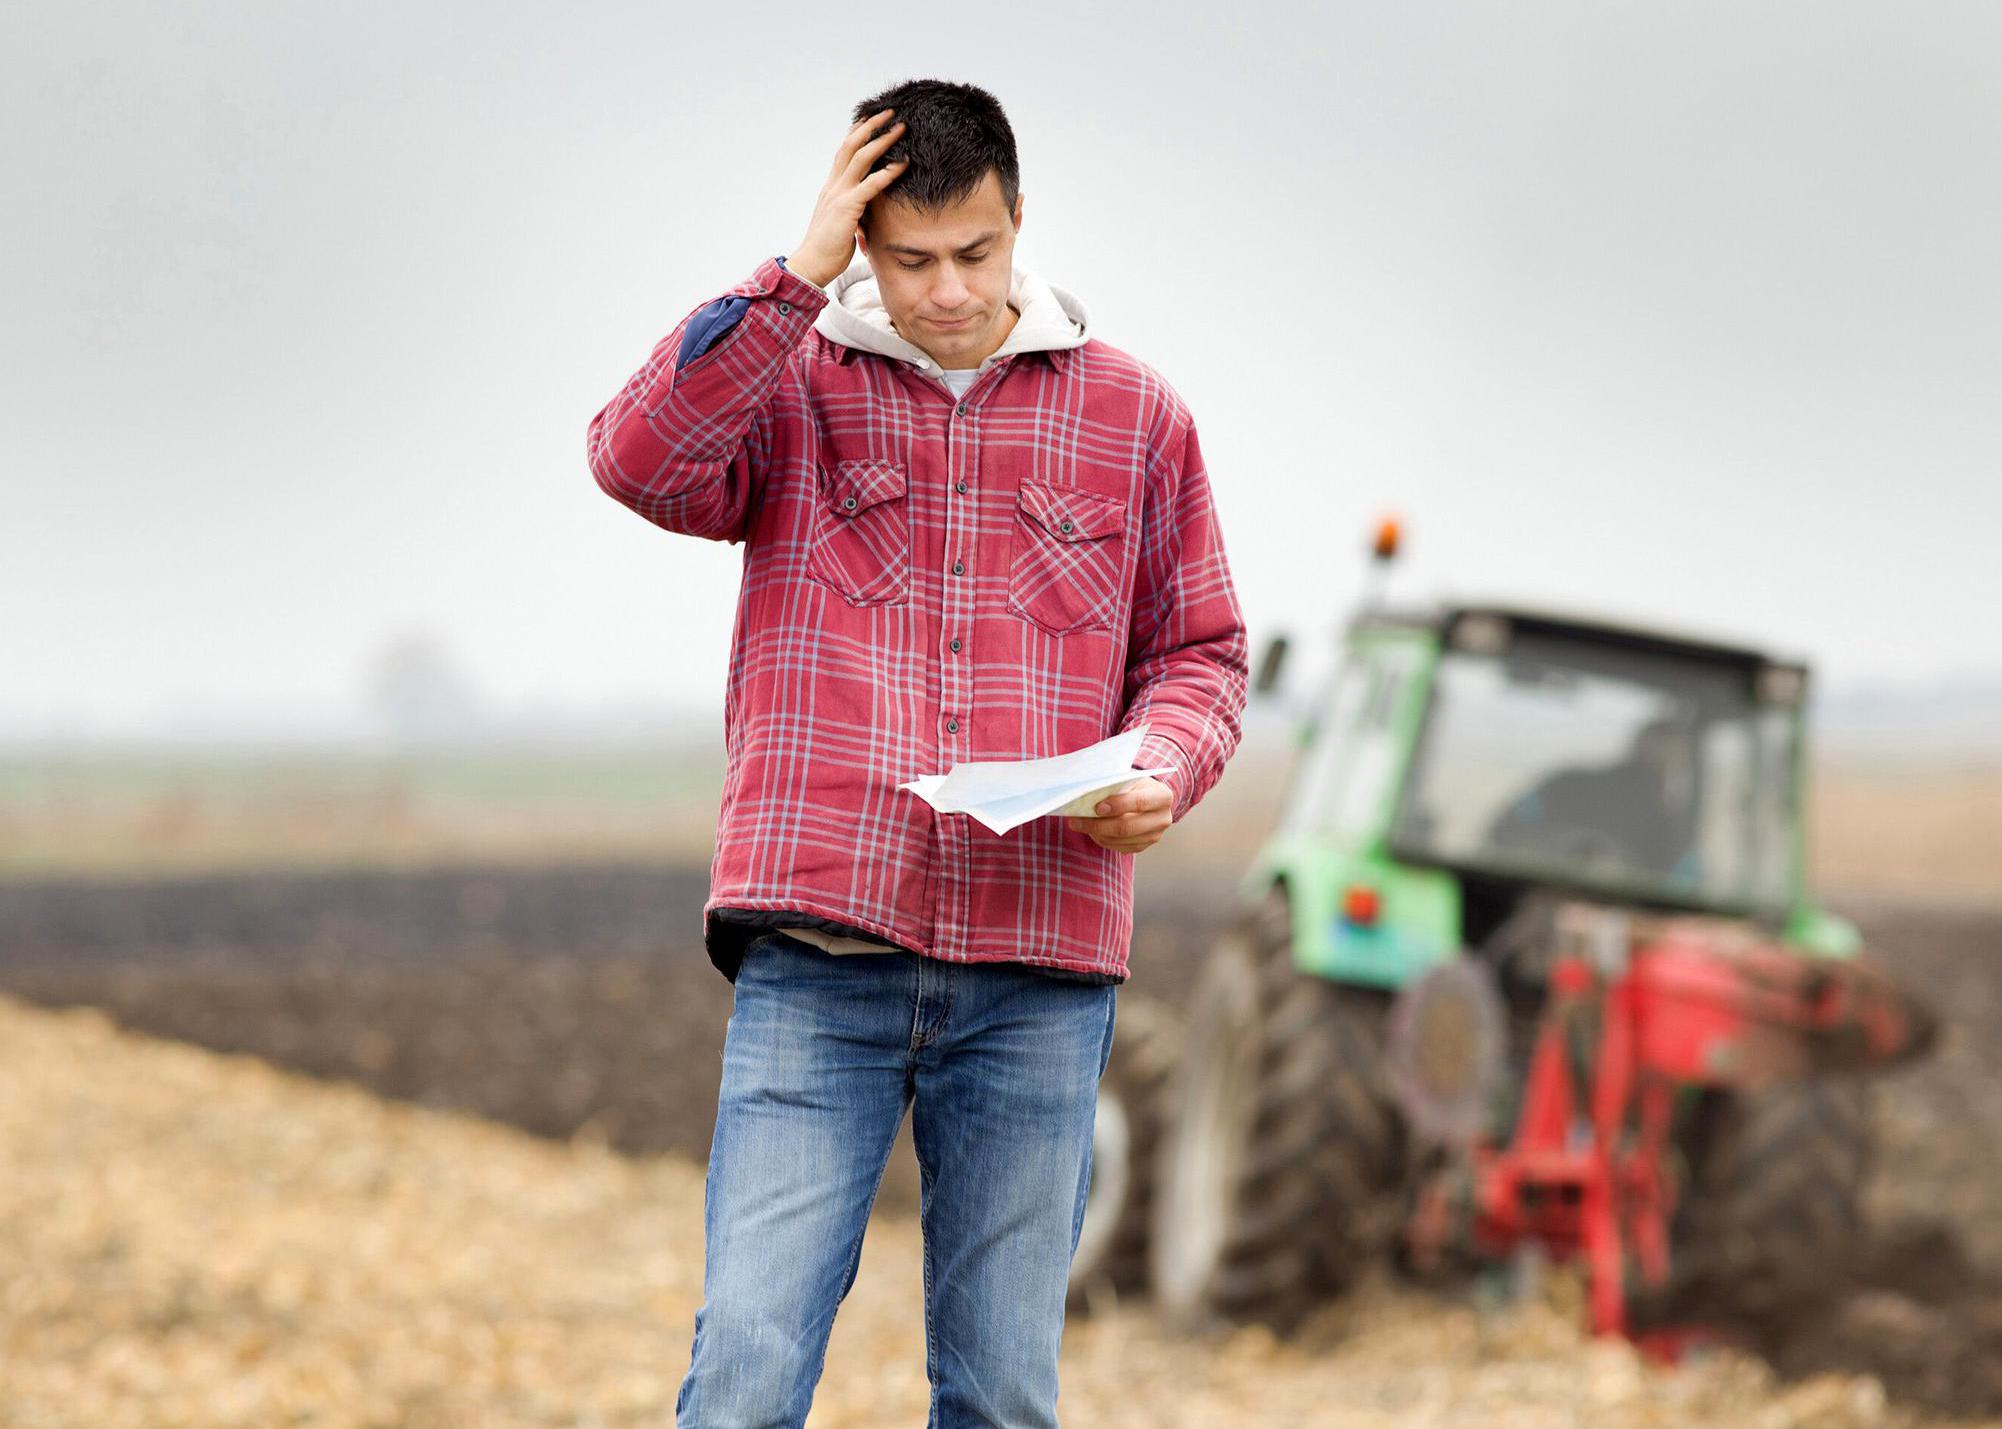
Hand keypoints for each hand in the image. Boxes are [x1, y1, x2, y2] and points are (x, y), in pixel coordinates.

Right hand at [789, 109, 908, 287]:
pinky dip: (888, 172)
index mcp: (831, 187)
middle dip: (872, 126)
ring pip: (861, 157)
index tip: (872, 119)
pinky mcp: (847, 207)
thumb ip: (854, 211)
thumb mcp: (842, 223)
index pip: (844, 152)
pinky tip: (904, 163)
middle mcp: (834, 185)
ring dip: (883, 140)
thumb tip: (866, 213)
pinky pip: (870, 184)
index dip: (858, 133)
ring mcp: (839, 194)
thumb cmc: (828, 249)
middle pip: (852, 145)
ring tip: (901, 128)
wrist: (812, 264)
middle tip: (891, 112)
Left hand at [1066, 777, 1174, 854]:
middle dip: (1098, 824)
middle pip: (1128, 826)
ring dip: (1096, 833)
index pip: (1140, 802)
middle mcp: (1163, 818)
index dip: (1118, 805)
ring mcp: (1154, 836)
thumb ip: (1114, 784)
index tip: (1097, 807)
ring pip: (1120, 840)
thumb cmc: (1134, 785)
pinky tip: (1092, 830)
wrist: (1148, 797)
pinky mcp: (1144, 846)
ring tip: (1079, 824)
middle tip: (1076, 821)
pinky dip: (1101, 839)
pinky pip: (1118, 847)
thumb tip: (1087, 793)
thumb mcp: (1129, 778)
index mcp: (1162, 796)